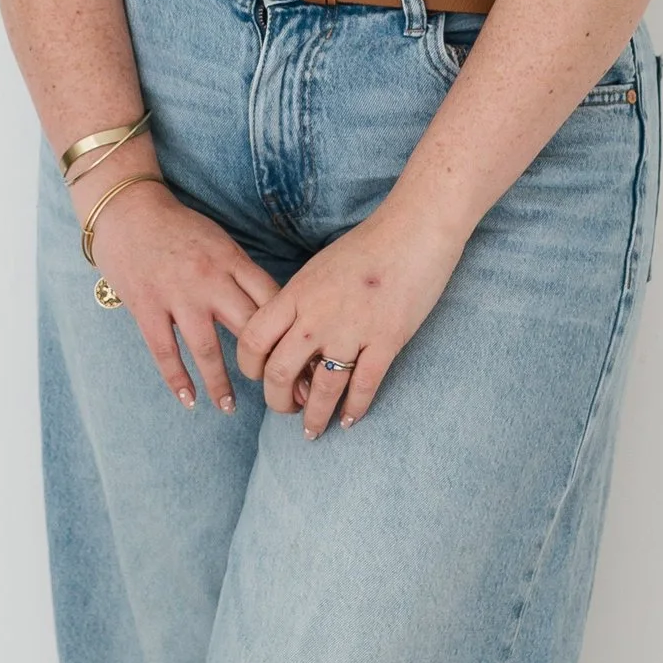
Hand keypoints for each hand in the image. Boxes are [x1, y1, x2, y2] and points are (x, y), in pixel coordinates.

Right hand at [87, 181, 278, 412]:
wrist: (127, 209)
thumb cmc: (178, 227)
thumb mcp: (221, 242)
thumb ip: (243, 274)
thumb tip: (274, 311)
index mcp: (233, 261)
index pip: (273, 302)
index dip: (294, 333)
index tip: (309, 360)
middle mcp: (210, 280)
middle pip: (250, 329)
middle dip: (271, 366)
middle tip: (287, 396)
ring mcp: (177, 296)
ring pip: (208, 349)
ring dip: (221, 383)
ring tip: (230, 407)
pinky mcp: (147, 307)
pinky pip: (165, 351)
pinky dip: (177, 378)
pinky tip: (188, 399)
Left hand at [234, 196, 468, 435]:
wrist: (414, 231)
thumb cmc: (366, 246)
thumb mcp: (317, 269)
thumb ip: (300, 302)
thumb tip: (288, 334)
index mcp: (296, 294)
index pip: (252, 339)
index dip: (249, 367)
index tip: (259, 377)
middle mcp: (316, 316)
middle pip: (279, 372)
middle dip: (277, 401)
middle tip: (285, 410)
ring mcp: (351, 330)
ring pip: (320, 388)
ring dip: (313, 416)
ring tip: (311, 431)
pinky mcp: (386, 340)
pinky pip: (363, 386)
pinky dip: (354, 408)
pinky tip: (349, 420)